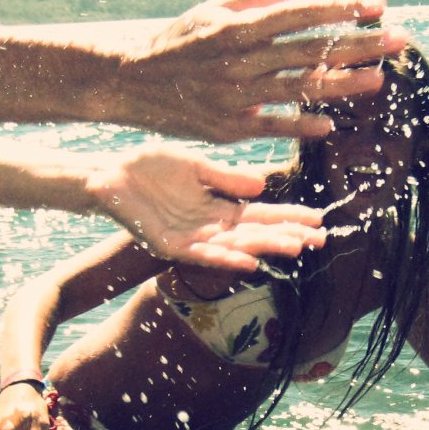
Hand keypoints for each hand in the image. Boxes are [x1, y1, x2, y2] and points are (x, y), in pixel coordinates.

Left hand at [89, 144, 325, 270]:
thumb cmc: (149, 169)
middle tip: (320, 240)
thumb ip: (226, 178)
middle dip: (287, 236)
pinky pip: (203, 256)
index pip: (260, 214)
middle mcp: (209, 226)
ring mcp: (191, 238)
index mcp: (217, 205)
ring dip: (265, 248)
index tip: (318, 219)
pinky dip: (226, 260)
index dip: (288, 217)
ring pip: (235, 246)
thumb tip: (262, 184)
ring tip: (294, 248)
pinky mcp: (170, 245)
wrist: (109, 175)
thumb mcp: (195, 167)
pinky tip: (249, 262)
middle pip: (255, 233)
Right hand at [114, 0, 405, 141]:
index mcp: (240, 26)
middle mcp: (242, 60)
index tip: (377, 3)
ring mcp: (237, 95)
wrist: (130, 83)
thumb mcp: (212, 10)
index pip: (302, 14)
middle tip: (399, 38)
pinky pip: (273, 126)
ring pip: (299, 88)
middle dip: (359, 43)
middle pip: (311, 50)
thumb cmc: (176, 42)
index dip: (343, 8)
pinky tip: (331, 123)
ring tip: (380, 79)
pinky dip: (301, 124)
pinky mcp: (229, 127)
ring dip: (343, 83)